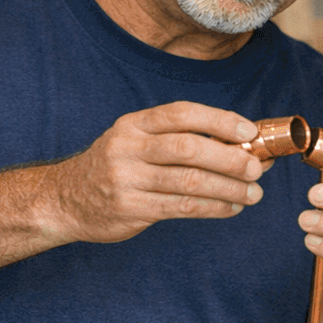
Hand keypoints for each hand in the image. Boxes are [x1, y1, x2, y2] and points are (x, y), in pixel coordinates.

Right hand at [45, 101, 263, 243]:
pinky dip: (213, 208)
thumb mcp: (139, 142)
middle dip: (229, 158)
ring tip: (253, 193)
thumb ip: (183, 140)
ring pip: (189, 182)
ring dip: (228, 188)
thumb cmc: (118, 167)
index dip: (219, 120)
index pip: (181, 114)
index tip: (249, 131)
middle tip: (257, 168)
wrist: (65, 199)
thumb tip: (244, 144)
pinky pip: (181, 208)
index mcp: (134, 124)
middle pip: (188, 148)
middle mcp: (127, 147)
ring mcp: (126, 179)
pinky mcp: (130, 209)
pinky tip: (231, 208)